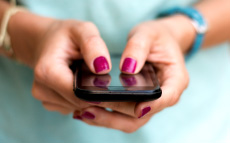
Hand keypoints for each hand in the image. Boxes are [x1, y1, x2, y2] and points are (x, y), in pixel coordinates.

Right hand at [9, 11, 137, 115]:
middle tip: (100, 77)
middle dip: (94, 94)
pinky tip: (81, 83)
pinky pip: (73, 107)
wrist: (46, 41)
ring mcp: (45, 98)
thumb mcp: (81, 30)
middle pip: (79, 103)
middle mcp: (41, 89)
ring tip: (87, 77)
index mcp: (47, 71)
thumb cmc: (65, 35)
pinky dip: (81, 98)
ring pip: (78, 108)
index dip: (98, 92)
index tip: (109, 85)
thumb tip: (103, 68)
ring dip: (88, 96)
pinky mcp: (50, 102)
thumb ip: (93, 45)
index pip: (78, 94)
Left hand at [73, 15, 194, 132]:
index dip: (153, 105)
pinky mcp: (137, 103)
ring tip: (83, 112)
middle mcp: (164, 96)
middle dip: (117, 115)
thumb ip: (138, 48)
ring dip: (108, 120)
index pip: (167, 97)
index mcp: (175, 79)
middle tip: (90, 109)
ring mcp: (150, 102)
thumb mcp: (148, 34)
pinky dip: (106, 115)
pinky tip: (87, 109)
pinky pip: (123, 115)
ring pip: (131, 120)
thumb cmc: (156, 36)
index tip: (136, 107)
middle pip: (143, 114)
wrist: (157, 41)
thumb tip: (127, 68)